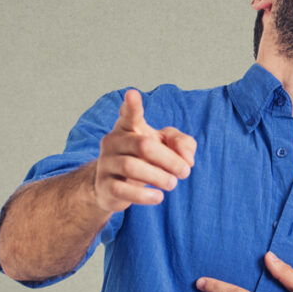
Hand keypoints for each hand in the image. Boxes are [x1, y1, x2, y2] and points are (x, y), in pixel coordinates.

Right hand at [92, 89, 195, 213]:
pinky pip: (123, 190)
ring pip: (131, 167)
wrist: (114, 187)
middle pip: (143, 145)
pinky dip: (144, 195)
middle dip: (169, 159)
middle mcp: (113, 141)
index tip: (133, 94)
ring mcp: (106, 163)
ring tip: (172, 184)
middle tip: (184, 172)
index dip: (131, 105)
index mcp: (128, 127)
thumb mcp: (166, 146)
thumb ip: (182, 144)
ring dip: (158, 177)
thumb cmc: (145, 159)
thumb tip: (187, 159)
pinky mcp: (105, 186)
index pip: (128, 114)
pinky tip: (158, 197)